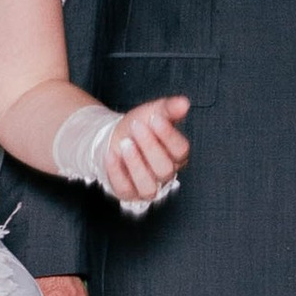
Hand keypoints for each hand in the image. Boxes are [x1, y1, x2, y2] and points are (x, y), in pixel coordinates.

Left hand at [100, 94, 188, 209]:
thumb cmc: (138, 127)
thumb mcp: (153, 112)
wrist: (114, 137)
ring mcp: (147, 186)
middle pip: (165, 169)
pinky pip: (124, 189)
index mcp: (176, 155)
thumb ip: (169, 108)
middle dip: (149, 146)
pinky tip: (111, 155)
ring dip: (136, 163)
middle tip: (136, 126)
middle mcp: (165, 174)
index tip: (155, 118)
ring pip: (148, 186)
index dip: (168, 135)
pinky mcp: (128, 192)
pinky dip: (116, 172)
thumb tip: (184, 103)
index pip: (181, 151)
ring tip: (125, 142)